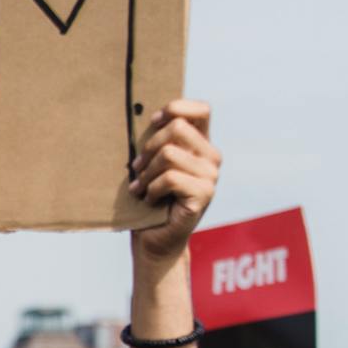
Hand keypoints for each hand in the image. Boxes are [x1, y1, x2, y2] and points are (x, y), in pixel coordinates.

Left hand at [129, 99, 219, 262]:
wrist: (154, 239)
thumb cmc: (148, 198)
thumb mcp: (150, 164)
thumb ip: (155, 141)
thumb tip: (141, 116)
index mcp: (200, 144)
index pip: (200, 110)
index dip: (175, 108)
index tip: (153, 122)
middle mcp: (211, 157)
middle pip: (178, 128)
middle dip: (149, 147)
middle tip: (137, 168)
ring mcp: (211, 176)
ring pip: (169, 153)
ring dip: (146, 172)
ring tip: (140, 187)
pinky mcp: (204, 194)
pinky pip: (170, 178)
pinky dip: (151, 189)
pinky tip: (149, 200)